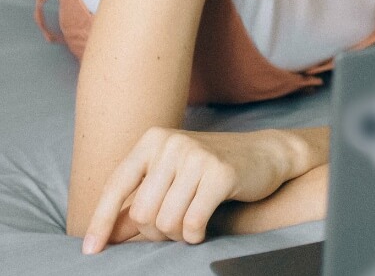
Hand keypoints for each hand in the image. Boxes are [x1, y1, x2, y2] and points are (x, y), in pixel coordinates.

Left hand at [82, 127, 298, 251]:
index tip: (91, 251)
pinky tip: (201, 230)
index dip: (101, 221)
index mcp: (153, 140)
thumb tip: (106, 235)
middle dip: (154, 232)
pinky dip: (194, 235)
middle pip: (141, 211)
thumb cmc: (212, 168)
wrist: (266, 153)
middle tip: (172, 230)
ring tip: (188, 228)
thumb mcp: (171, 178)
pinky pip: (192, 222)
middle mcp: (172, 144)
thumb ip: (138, 203)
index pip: (116, 186)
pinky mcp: (221, 174)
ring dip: (176, 235)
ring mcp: (197, 157)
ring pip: (166, 220)